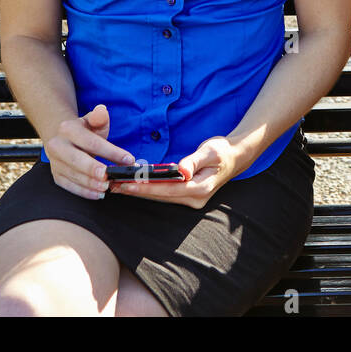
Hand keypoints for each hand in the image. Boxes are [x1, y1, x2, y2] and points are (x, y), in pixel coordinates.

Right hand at [42, 104, 134, 199]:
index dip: (111, 152)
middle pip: (77, 160)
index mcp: (68, 129)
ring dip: (91, 184)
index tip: (128, 159)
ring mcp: (55, 162)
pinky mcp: (56, 175)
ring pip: (73, 175)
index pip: (92, 142)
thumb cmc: (84, 130)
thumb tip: (102, 111)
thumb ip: (100, 117)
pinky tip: (98, 194)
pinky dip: (84, 192)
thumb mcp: (93, 120)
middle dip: (94, 170)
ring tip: (107, 187)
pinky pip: (69, 186)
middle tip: (109, 177)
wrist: (62, 138)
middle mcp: (57, 145)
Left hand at [111, 137, 240, 208]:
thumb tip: (181, 170)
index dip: (147, 188)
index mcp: (201, 188)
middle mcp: (196, 199)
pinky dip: (150, 191)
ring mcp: (192, 201)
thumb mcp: (210, 151)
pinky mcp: (188, 198)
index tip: (128, 184)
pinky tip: (135, 186)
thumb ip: (194, 160)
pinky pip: (165, 195)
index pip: (168, 190)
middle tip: (114, 186)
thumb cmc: (223, 151)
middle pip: (162, 197)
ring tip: (118, 187)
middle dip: (137, 191)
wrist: (236, 157)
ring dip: (141, 192)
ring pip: (162, 198)